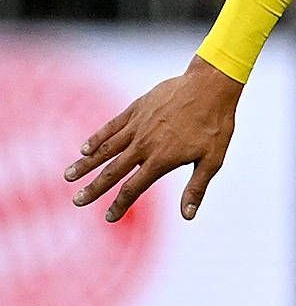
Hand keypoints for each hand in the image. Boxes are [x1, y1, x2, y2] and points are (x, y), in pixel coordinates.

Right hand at [66, 57, 244, 221]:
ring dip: (86, 164)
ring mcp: (137, 126)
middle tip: (77, 201)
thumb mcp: (212, 160)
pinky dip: (96, 138)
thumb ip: (196, 188)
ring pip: (105, 149)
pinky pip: (110, 127)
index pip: (133, 189)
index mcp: (161, 160)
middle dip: (94, 188)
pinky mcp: (135, 109)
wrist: (209, 87)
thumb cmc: (215, 125)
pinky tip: (84, 148)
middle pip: (112, 171)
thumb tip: (188, 216)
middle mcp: (143, 145)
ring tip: (69, 176)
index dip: (120, 205)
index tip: (108, 218)